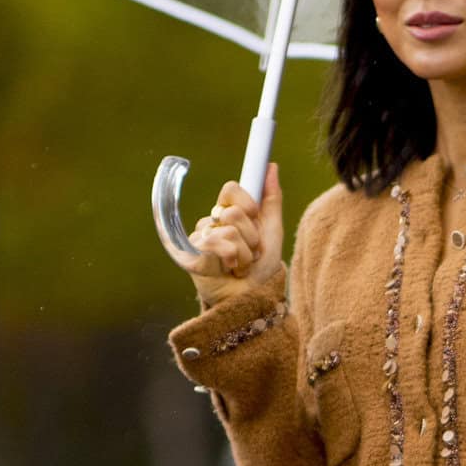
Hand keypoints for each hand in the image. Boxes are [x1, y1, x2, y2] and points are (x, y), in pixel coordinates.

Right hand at [174, 164, 283, 300]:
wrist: (254, 299)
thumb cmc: (262, 270)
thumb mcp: (272, 231)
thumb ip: (271, 200)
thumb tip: (272, 166)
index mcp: (230, 214)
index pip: (231, 188)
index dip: (246, 201)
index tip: (255, 215)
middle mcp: (213, 223)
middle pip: (234, 211)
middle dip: (252, 236)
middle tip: (251, 252)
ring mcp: (201, 238)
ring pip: (229, 230)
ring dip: (245, 253)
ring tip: (242, 265)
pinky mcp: (193, 254)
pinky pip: (218, 244)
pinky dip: (233, 259)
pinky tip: (230, 270)